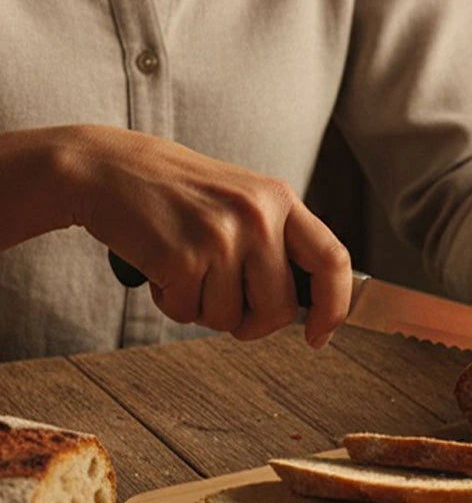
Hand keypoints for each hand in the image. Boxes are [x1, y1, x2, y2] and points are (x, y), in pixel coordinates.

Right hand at [63, 125, 351, 347]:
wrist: (106, 167)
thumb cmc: (177, 193)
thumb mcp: (242, 200)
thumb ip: (277, 244)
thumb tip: (306, 309)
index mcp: (279, 200)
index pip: (333, 261)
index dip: (333, 307)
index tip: (318, 335)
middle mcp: (258, 216)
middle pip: (280, 309)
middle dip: (252, 322)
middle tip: (222, 300)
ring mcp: (222, 236)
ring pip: (231, 319)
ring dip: (204, 309)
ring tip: (185, 267)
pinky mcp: (183, 257)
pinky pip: (188, 314)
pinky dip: (171, 303)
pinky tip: (160, 266)